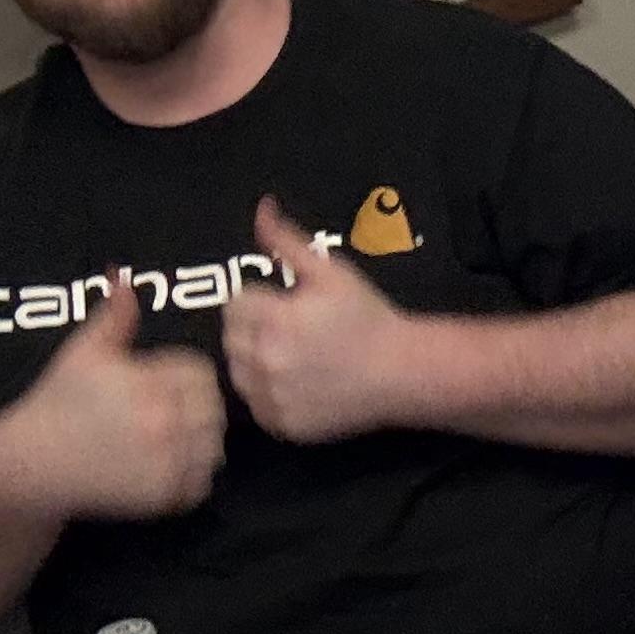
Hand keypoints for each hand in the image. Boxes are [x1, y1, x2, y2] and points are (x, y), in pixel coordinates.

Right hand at [0, 274, 223, 519]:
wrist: (33, 463)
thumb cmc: (57, 402)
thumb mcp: (83, 352)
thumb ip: (114, 316)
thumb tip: (125, 277)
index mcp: (148, 384)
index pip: (200, 373)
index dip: (185, 376)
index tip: (163, 384)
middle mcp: (163, 424)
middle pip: (214, 410)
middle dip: (196, 409)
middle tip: (168, 413)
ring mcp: (166, 464)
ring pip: (214, 447)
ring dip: (200, 443)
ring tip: (168, 439)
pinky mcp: (164, 496)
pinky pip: (202, 484)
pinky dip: (191, 477)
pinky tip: (163, 466)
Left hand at [222, 198, 421, 441]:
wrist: (402, 372)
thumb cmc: (368, 318)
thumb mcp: (330, 272)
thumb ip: (286, 242)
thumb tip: (261, 208)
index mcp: (274, 318)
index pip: (235, 304)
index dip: (259, 301)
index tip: (286, 306)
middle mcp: (267, 360)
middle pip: (232, 339)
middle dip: (254, 330)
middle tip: (290, 332)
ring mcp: (273, 397)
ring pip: (239, 373)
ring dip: (256, 363)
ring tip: (293, 357)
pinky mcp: (282, 425)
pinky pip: (257, 406)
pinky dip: (270, 395)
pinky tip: (301, 383)